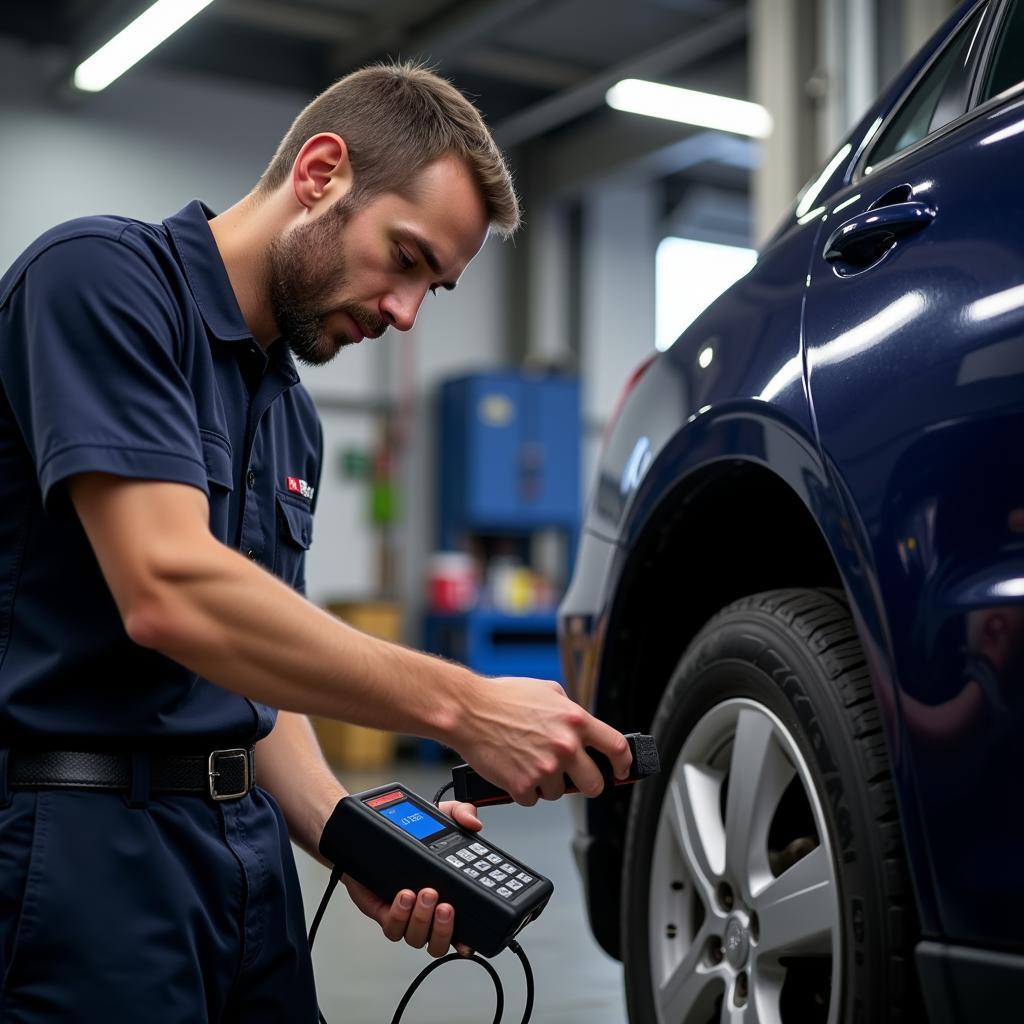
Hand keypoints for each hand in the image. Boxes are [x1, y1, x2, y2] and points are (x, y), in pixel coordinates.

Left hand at [342, 800, 481, 957]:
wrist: (369, 834)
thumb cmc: (408, 833)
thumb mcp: (441, 816)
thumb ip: (461, 813)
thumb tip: (474, 822)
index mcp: (445, 897)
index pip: (459, 930)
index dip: (465, 942)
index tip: (469, 942)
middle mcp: (425, 913)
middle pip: (438, 943)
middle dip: (443, 929)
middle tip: (444, 906)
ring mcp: (404, 915)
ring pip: (415, 938)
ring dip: (422, 919)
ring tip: (424, 894)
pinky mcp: (381, 912)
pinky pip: (391, 927)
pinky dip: (399, 914)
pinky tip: (403, 895)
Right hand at [455, 676, 631, 804]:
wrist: (468, 711)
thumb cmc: (503, 698)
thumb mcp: (547, 690)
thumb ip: (570, 711)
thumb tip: (583, 727)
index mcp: (575, 720)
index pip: (616, 747)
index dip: (624, 763)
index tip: (620, 770)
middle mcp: (565, 746)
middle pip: (595, 784)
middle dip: (586, 784)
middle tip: (573, 778)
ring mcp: (545, 768)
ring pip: (559, 793)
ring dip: (548, 784)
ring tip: (529, 762)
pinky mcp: (523, 785)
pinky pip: (533, 799)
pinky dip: (524, 790)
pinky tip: (514, 769)